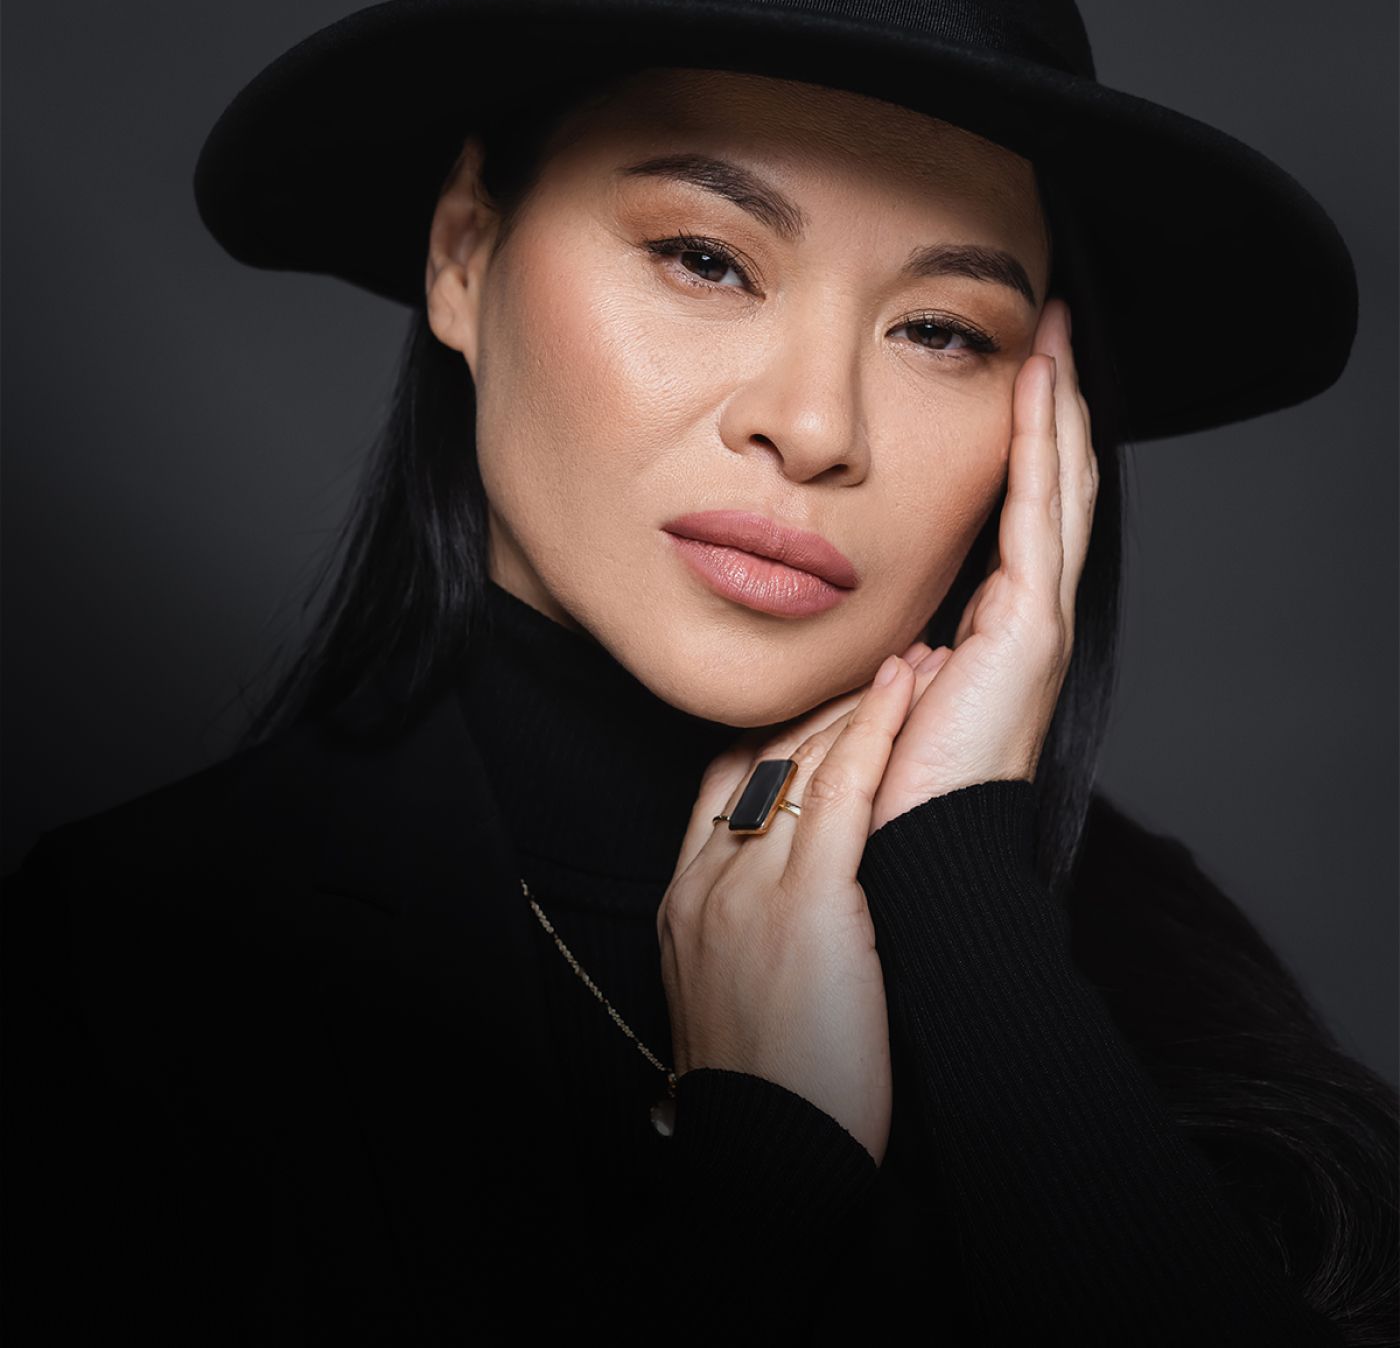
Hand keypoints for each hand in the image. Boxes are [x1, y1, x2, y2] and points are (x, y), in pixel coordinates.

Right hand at [655, 639, 944, 1167]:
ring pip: (802, 761)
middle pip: (764, 760)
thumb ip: (743, 933)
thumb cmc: (767, 1090)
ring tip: (902, 653)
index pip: (726, 784)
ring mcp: (748, 887)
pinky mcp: (806, 902)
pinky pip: (840, 790)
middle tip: (874, 658)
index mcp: (688, 900)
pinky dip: (873, 728)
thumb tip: (779, 910)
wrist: (767, 1158)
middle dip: (822, 706)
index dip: (777, 733)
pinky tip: (903, 685)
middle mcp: (710, 879)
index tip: (819, 703)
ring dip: (857, 701)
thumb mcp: (731, 996)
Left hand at [870, 296, 1097, 834]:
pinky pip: (1041, 512)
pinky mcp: (1032, 625)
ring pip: (1061, 485)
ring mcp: (1040, 618)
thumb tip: (867, 630)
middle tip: (1053, 328)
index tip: (1014, 376)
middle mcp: (1030, 615)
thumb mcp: (886, 691)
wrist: (917, 852)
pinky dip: (1042, 443)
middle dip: (1054, 406)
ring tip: (1058, 331)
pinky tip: (1042, 382)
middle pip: (1054, 486)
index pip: (1021, 514)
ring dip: (1058, 405)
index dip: (1024, 443)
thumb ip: (890, 648)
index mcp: (997, 629)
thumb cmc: (890, 785)